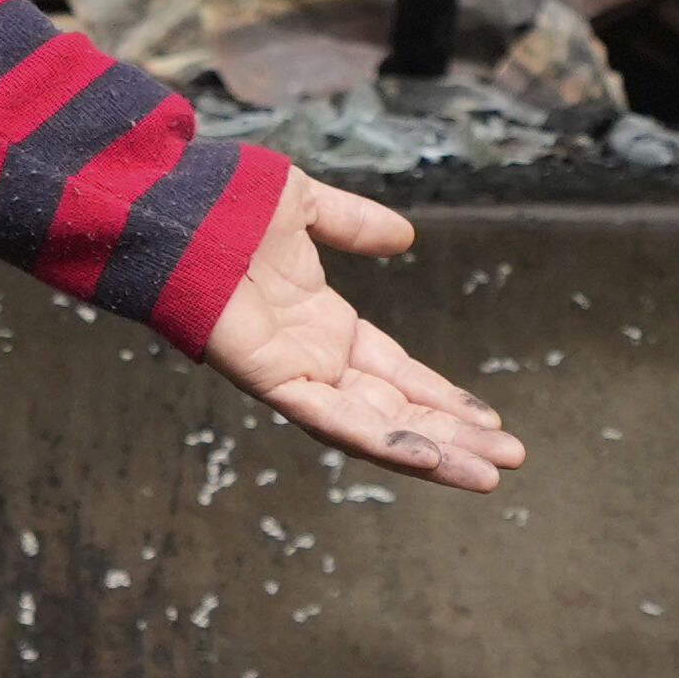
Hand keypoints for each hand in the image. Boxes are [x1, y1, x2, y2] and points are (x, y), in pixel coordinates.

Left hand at [202, 161, 518, 491]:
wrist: (168, 201)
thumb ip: (352, 224)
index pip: (395, 374)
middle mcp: (309, 356)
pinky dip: (380, 439)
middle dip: (452, 436)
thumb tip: (404, 237)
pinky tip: (429, 457)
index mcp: (321, 324)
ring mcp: (289, 372)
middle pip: (394, 410)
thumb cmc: (218, 203)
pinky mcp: (267, 378)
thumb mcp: (304, 208)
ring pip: (371, 427)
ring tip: (489, 476)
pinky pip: (331, 420)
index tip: (490, 420)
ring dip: (431, 453)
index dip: (442, 397)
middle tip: (510, 460)